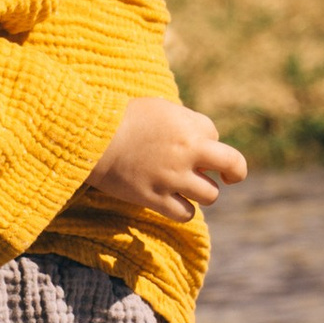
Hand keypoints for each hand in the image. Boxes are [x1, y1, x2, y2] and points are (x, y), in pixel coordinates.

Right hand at [80, 96, 246, 223]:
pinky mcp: (155, 199)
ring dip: (203, 191)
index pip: (215, 134)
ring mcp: (172, 178)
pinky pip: (186, 214)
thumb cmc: (122, 118)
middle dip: (233, 172)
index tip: (191, 141)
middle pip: (233, 166)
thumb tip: (203, 137)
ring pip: (211, 195)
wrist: (90, 138)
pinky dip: (185, 210)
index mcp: (188, 127)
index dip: (205, 138)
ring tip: (188, 187)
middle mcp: (186, 153)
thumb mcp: (160, 108)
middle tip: (227, 176)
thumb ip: (184, 121)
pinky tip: (175, 202)